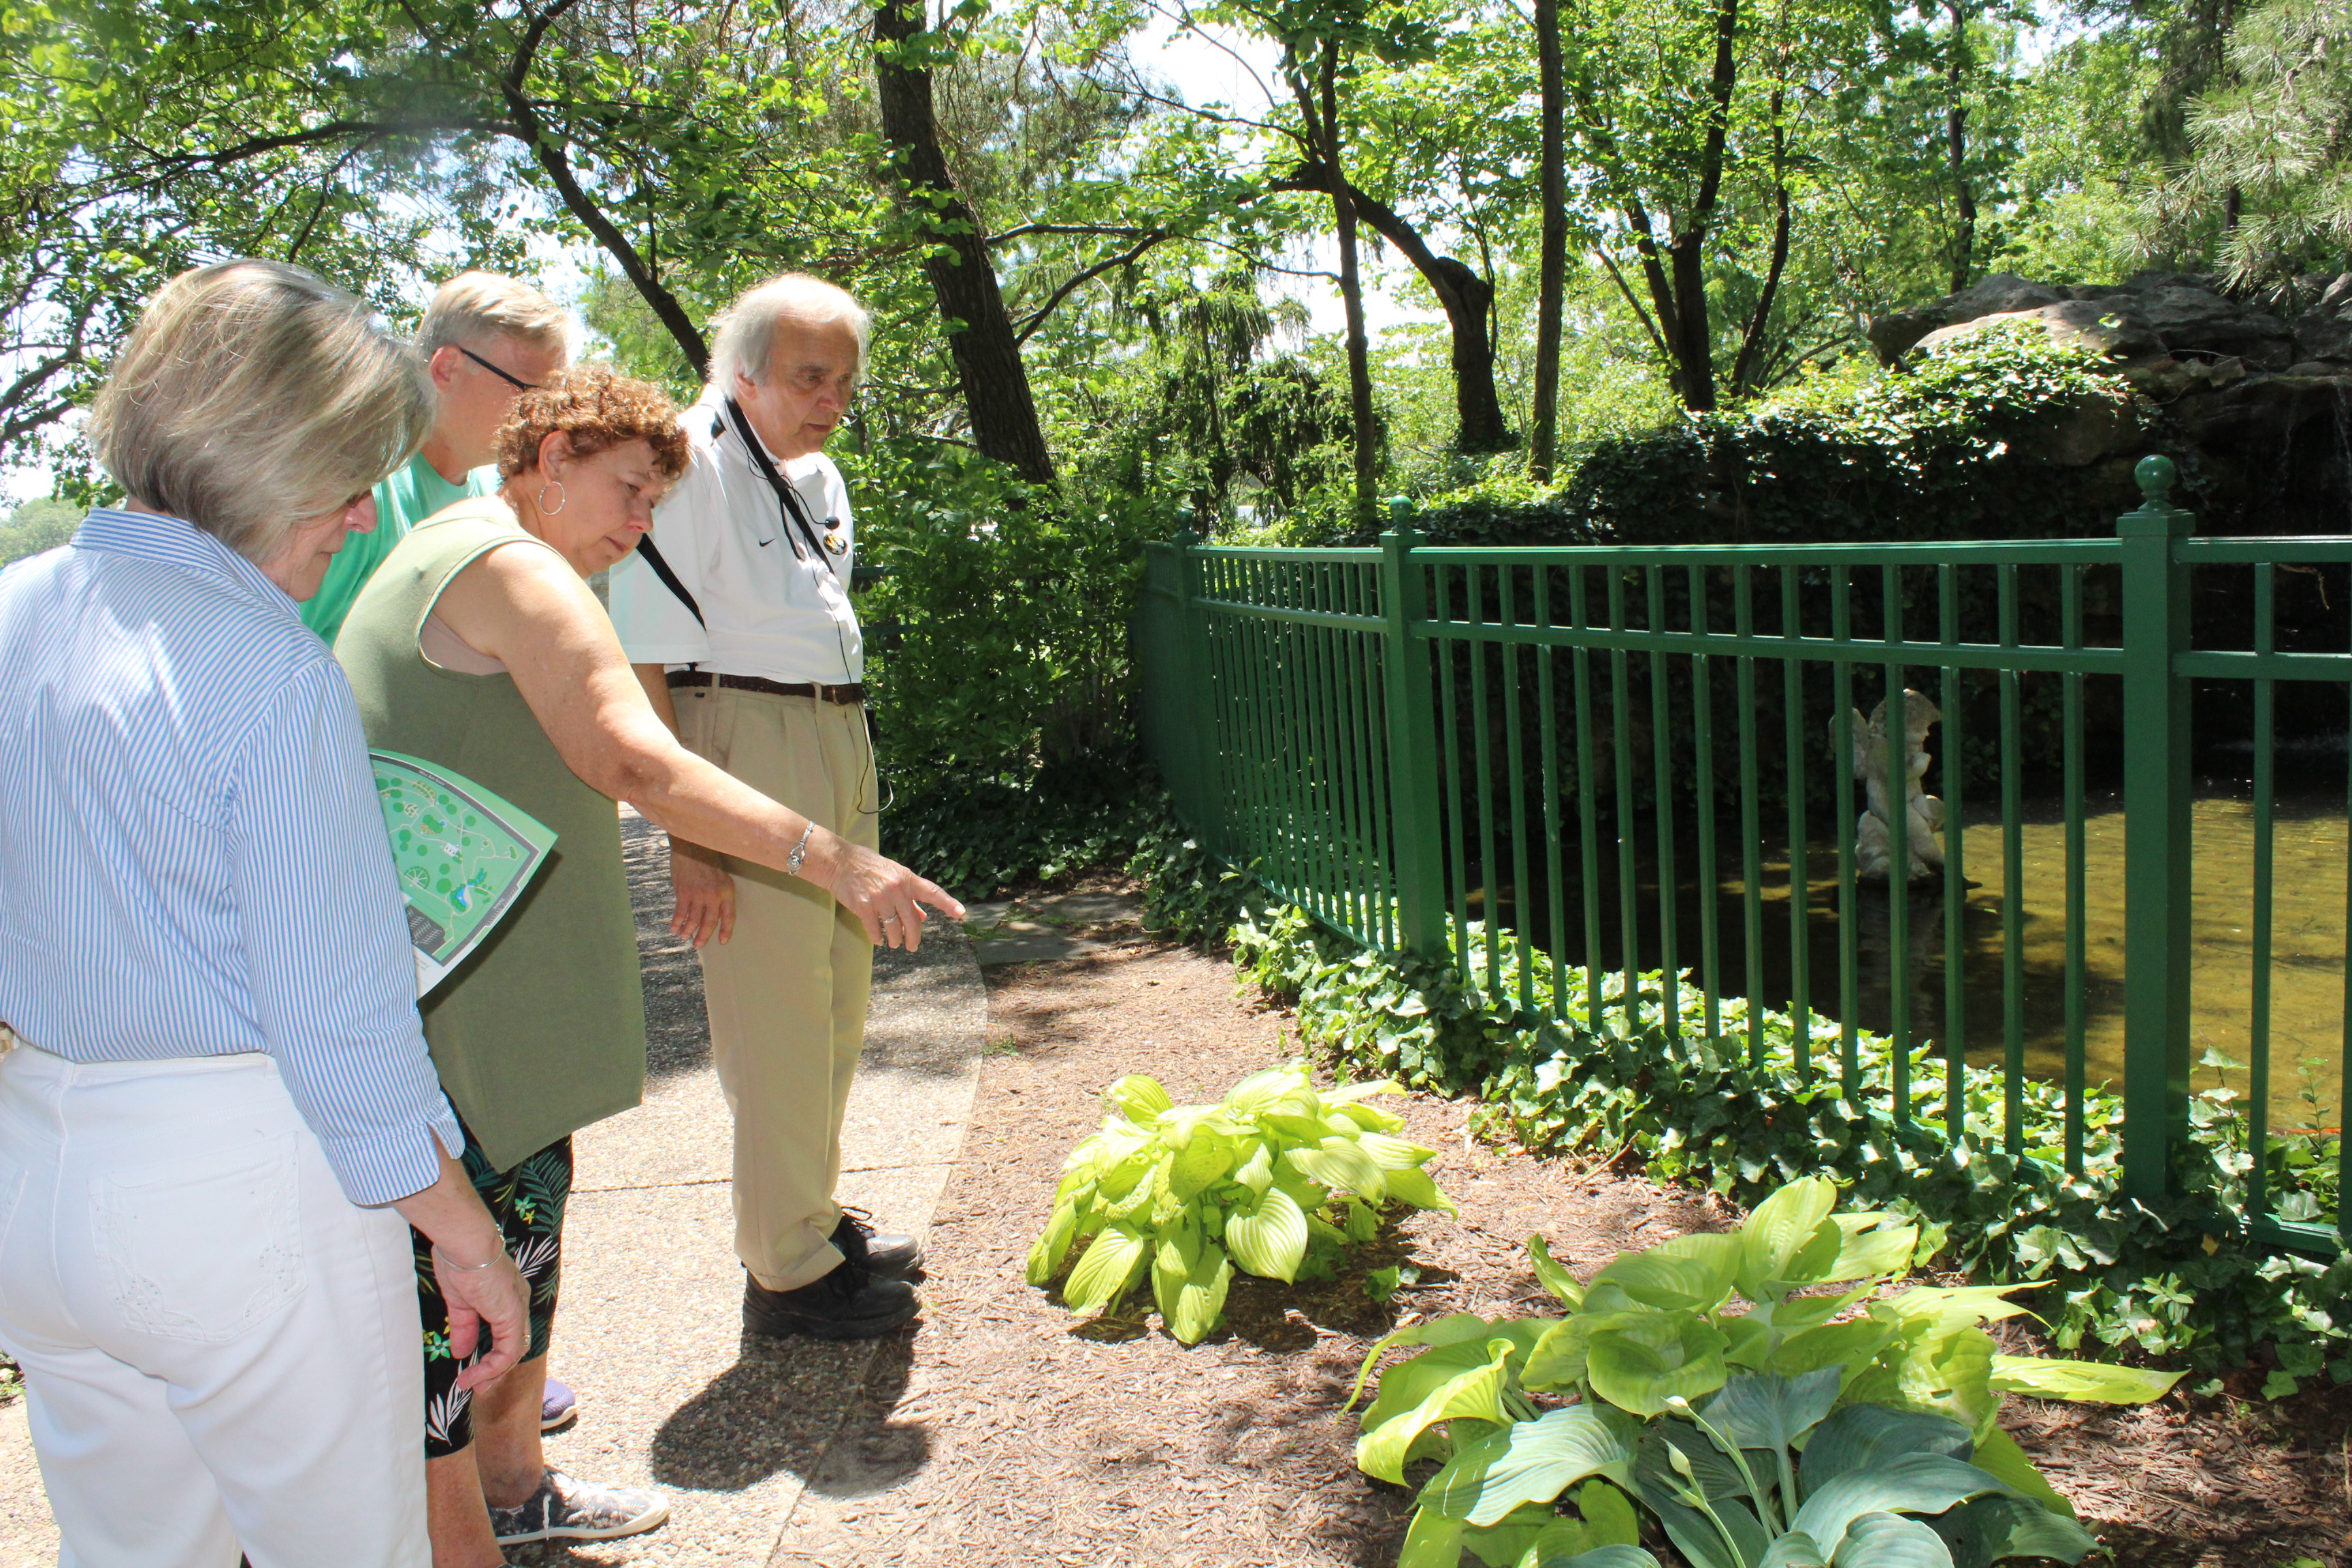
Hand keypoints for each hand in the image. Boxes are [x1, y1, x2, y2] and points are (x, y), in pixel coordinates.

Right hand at [431, 1246, 530, 1392]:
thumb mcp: (460, 1302)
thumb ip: (464, 1327)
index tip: (472, 1372)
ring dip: (492, 1373)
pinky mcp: (511, 1315)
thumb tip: (462, 1352)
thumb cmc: (459, 1261)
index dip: (492, 1356)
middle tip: (475, 1386)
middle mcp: (517, 1304)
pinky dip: (491, 1367)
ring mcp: (517, 1309)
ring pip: (513, 1352)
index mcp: (506, 1297)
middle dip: (495, 1371)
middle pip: (514, 1346)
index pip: (506, 1333)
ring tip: (471, 1384)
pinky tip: (474, 1374)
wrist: (465, 1244)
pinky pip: (508, 1351)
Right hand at [669, 838, 735, 947]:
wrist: (692, 846)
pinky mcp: (683, 892)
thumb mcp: (721, 876)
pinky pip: (680, 912)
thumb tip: (713, 913)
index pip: (729, 916)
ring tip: (685, 937)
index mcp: (727, 891)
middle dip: (704, 936)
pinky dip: (677, 922)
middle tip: (698, 945)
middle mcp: (714, 895)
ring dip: (689, 931)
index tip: (722, 941)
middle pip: (710, 922)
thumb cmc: (707, 861)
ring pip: (694, 920)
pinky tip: (674, 929)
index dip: (726, 930)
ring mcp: (698, 894)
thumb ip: (719, 894)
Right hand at [805, 837, 965, 949]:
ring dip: (895, 940)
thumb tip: (923, 917)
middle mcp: (896, 888)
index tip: (961, 913)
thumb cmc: (868, 867)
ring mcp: (880, 898)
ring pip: (894, 928)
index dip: (947, 903)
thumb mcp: (893, 875)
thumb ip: (909, 896)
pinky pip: (875, 929)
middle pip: (912, 920)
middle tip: (913, 946)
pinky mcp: (863, 907)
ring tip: (894, 944)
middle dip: (914, 937)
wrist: (839, 862)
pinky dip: (878, 937)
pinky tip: (879, 940)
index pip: (932, 891)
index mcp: (906, 878)